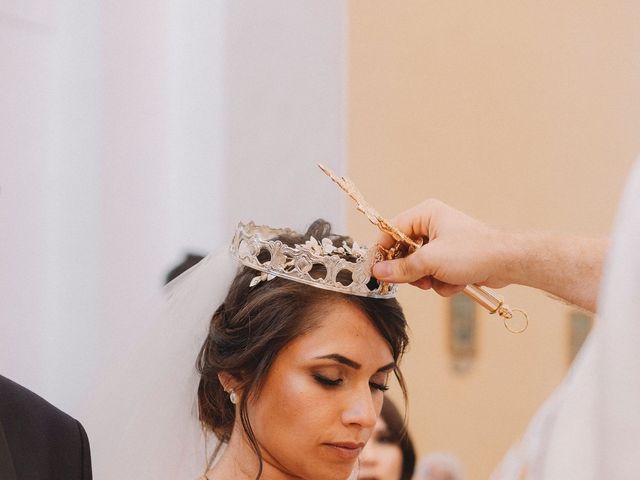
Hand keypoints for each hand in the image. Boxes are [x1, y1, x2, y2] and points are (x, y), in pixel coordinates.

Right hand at [373, 199, 513, 295]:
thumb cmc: (474, 251)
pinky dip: (442, 282)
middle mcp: (432, 225)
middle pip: (403, 251)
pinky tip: (456, 282)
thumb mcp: (431, 260)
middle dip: (411, 270)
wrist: (508, 262)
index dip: (382, 250)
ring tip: (441, 280)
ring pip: (418, 266)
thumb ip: (401, 268)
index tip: (375, 269)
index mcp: (425, 214)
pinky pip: (434, 273)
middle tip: (417, 279)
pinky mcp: (451, 258)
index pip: (391, 230)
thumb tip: (378, 271)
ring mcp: (442, 242)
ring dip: (428, 279)